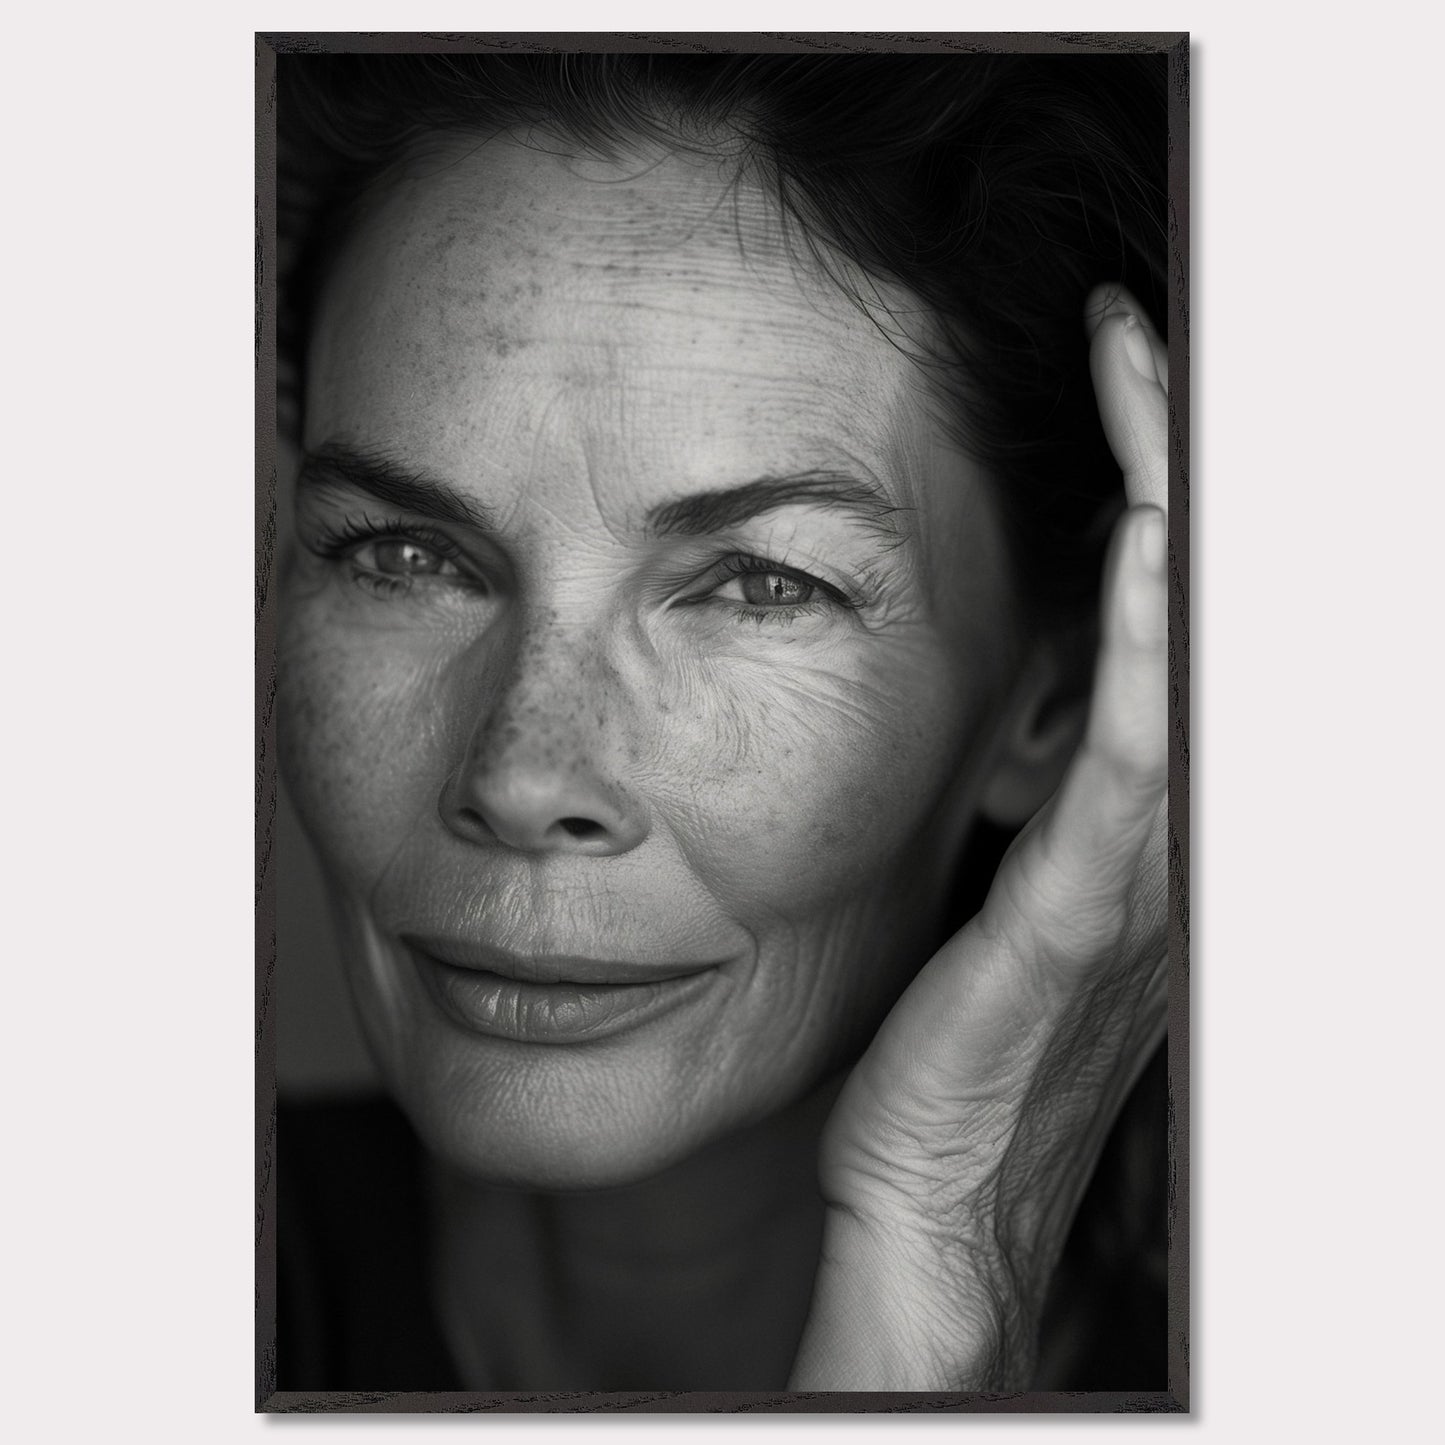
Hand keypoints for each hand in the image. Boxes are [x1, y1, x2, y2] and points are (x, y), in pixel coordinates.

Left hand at [790, 285, 1170, 1390]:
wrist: (938, 1201)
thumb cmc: (957, 1058)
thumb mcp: (998, 900)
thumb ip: (1024, 800)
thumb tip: (1018, 703)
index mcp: (1136, 829)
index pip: (1169, 631)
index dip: (1160, 503)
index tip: (1125, 386)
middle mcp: (1165, 838)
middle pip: (1205, 618)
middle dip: (1185, 470)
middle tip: (1148, 340)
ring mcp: (1138, 877)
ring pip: (1187, 657)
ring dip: (1174, 512)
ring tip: (1151, 379)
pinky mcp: (1078, 919)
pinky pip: (1134, 755)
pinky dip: (1147, 638)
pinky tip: (1142, 535)